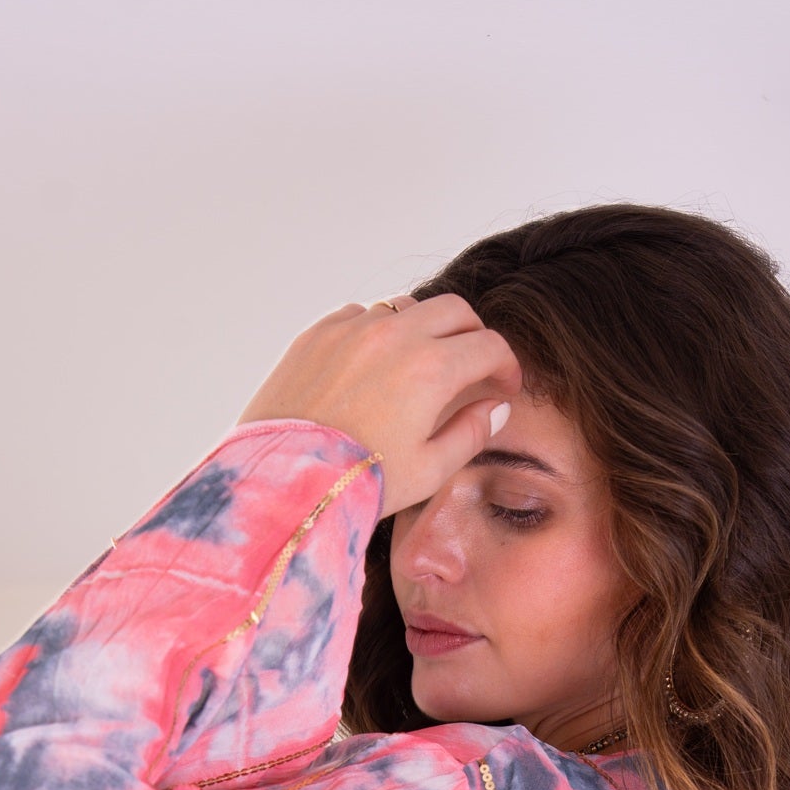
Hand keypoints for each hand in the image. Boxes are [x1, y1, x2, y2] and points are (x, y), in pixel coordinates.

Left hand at [235, 294, 521, 515]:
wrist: (282, 480)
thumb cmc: (357, 483)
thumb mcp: (428, 472)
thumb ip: (471, 434)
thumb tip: (496, 407)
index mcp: (431, 370)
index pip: (490, 346)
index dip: (507, 366)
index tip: (504, 386)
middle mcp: (395, 336)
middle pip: (455, 311)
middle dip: (473, 336)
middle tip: (472, 366)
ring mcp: (353, 329)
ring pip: (407, 307)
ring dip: (425, 329)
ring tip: (421, 365)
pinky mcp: (319, 333)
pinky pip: (362, 316)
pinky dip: (379, 333)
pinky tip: (375, 366)